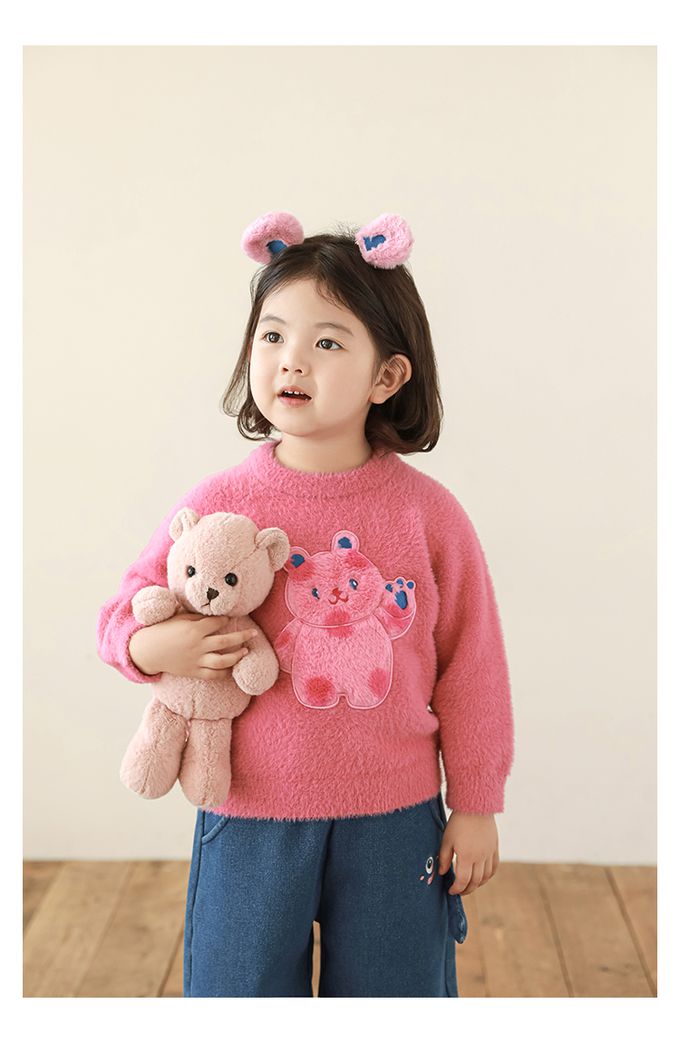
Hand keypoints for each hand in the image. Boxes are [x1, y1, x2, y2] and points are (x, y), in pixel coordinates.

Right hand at [129, 613, 257, 679]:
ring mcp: (196, 660)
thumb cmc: (163, 629)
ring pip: (223, 661)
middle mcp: (198, 645)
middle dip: (242, 636)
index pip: (217, 622)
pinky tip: (232, 668)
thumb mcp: (179, 617)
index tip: (232, 617)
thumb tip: (215, 614)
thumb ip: (197, 617)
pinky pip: (213, 674)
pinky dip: (224, 672)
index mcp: (194, 629)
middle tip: (254, 633)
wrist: (148, 650)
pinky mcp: (194, 672)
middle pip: (226, 641)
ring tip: (246, 651)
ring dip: (237, 656)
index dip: (226, 619)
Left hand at [437, 811, 499, 895]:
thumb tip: (443, 873)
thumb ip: (445, 858)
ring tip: (469, 885)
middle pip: (475, 881)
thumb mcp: (446, 839)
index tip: (451, 890)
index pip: (463, 880)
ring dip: (477, 884)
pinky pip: (494, 867)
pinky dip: (489, 875)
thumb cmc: (458, 822)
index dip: (456, 888)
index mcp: (467, 856)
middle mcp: (480, 857)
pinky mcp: (495, 848)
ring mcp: (489, 853)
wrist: (475, 806)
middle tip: (459, 890)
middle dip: (466, 889)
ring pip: (486, 876)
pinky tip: (482, 877)